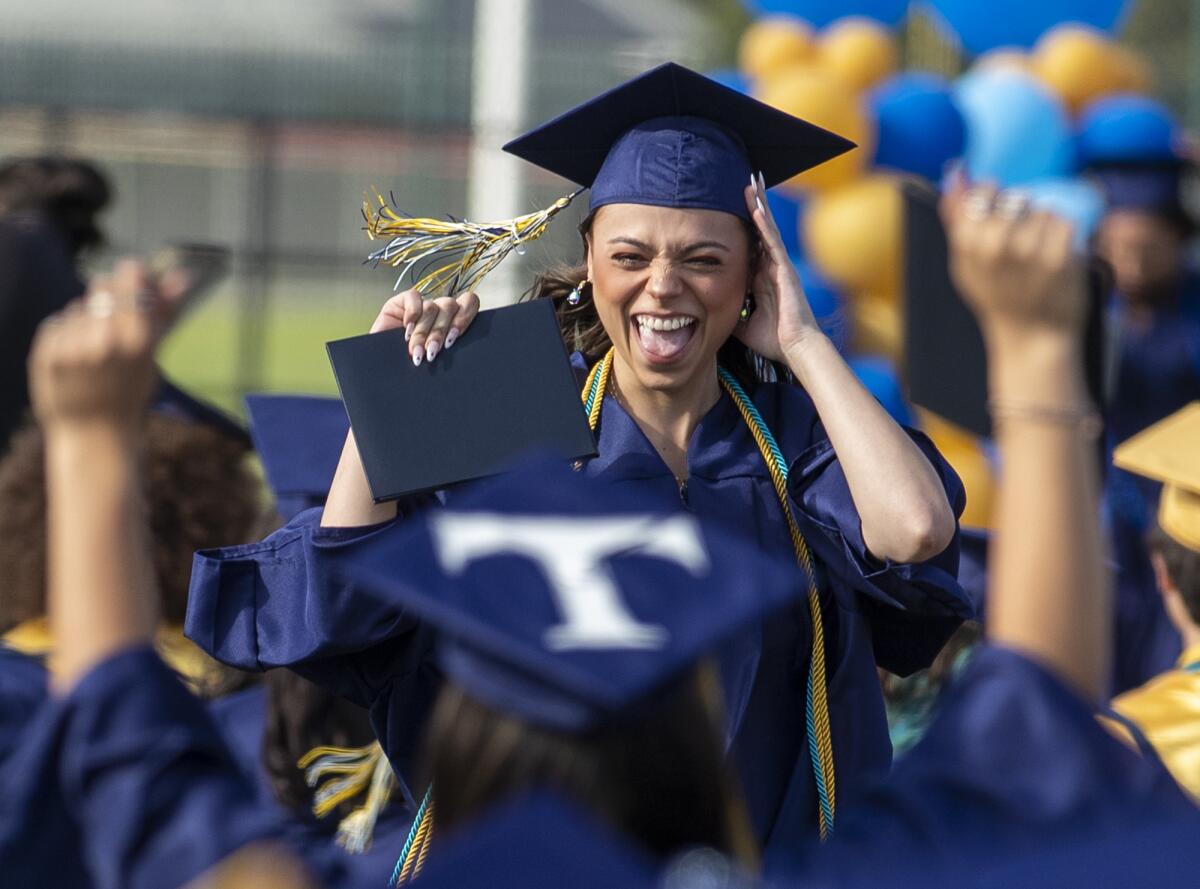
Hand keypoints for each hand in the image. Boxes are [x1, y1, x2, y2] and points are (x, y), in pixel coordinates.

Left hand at [29, 260, 159, 434]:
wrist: (94, 434)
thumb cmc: (131, 394)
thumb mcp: (153, 356)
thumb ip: (165, 312)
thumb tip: (183, 274)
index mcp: (138, 341)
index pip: (130, 276)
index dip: (133, 275)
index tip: (135, 279)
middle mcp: (104, 340)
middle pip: (102, 284)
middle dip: (110, 296)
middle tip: (113, 322)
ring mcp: (72, 347)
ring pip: (79, 306)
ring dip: (87, 320)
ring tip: (93, 352)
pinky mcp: (46, 352)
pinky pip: (58, 322)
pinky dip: (66, 335)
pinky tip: (75, 359)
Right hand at [370, 288, 480, 365]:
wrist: (382, 369)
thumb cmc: (410, 366)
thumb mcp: (434, 358)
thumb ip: (448, 348)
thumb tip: (459, 352)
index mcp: (453, 320)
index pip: (469, 303)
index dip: (464, 318)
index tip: (451, 340)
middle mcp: (439, 310)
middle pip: (450, 306)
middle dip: (440, 332)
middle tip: (432, 352)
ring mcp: (422, 305)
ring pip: (432, 307)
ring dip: (424, 332)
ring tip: (416, 351)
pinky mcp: (402, 301)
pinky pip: (413, 298)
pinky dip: (412, 314)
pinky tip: (407, 331)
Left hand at [734, 173, 820, 363]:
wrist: (794, 349)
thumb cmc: (774, 340)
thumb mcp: (743, 325)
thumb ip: (731, 315)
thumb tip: (710, 318)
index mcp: (763, 278)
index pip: (752, 244)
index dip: (746, 224)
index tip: (735, 205)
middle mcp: (772, 268)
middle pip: (761, 229)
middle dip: (754, 206)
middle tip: (747, 181)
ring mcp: (779, 267)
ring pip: (768, 229)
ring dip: (759, 206)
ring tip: (752, 182)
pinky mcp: (784, 270)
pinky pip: (772, 242)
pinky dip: (764, 224)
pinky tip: (756, 207)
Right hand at [941, 180, 1087, 349]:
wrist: (1032, 338)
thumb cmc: (997, 297)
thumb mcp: (965, 264)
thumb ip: (956, 218)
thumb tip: (956, 171)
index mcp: (968, 245)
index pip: (983, 193)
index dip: (994, 200)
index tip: (999, 218)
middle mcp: (995, 246)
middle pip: (1015, 199)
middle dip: (1021, 217)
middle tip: (1019, 247)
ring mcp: (1029, 251)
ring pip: (1041, 211)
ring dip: (1043, 229)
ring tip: (1036, 258)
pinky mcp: (1059, 256)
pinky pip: (1063, 222)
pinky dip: (1062, 238)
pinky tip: (1053, 261)